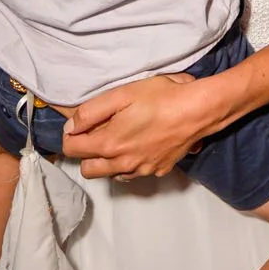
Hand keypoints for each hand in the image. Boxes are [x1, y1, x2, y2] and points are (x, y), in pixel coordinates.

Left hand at [62, 71, 208, 178]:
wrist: (197, 110)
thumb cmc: (161, 98)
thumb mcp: (121, 94)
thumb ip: (90, 112)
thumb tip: (71, 126)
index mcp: (109, 144)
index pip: (72, 149)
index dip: (71, 135)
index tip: (80, 125)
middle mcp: (122, 163)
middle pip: (88, 170)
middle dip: (87, 154)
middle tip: (99, 133)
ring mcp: (141, 170)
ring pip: (111, 174)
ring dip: (108, 161)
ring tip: (121, 138)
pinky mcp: (158, 170)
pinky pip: (134, 173)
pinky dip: (131, 163)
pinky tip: (141, 144)